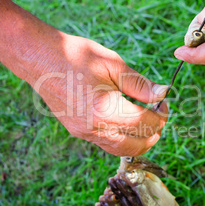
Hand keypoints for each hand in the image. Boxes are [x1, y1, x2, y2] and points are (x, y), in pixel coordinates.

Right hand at [29, 34, 168, 155]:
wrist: (39, 58)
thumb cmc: (76, 55)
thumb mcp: (113, 64)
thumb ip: (140, 84)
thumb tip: (163, 94)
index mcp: (105, 110)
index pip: (145, 123)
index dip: (161, 114)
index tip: (165, 102)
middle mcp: (93, 128)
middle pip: (137, 144)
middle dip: (155, 132)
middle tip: (160, 114)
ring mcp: (83, 133)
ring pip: (121, 150)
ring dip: (140, 140)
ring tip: (147, 121)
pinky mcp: (77, 132)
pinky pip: (106, 144)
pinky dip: (123, 139)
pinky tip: (128, 123)